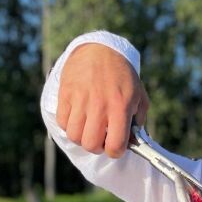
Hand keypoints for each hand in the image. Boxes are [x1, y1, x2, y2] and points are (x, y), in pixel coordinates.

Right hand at [56, 43, 149, 157]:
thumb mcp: (139, 96)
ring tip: (88, 129)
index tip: (116, 147)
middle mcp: (99, 105)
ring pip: (74, 136)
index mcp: (120, 106)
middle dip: (97, 147)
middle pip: (91, 144)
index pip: (115, 145)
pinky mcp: (65, 93)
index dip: (116, 152)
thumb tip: (133, 142)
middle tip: (101, 139)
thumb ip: (139, 120)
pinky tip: (78, 119)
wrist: (100, 49)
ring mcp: (80, 99)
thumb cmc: (122, 76)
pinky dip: (69, 126)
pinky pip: (62, 122)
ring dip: (81, 138)